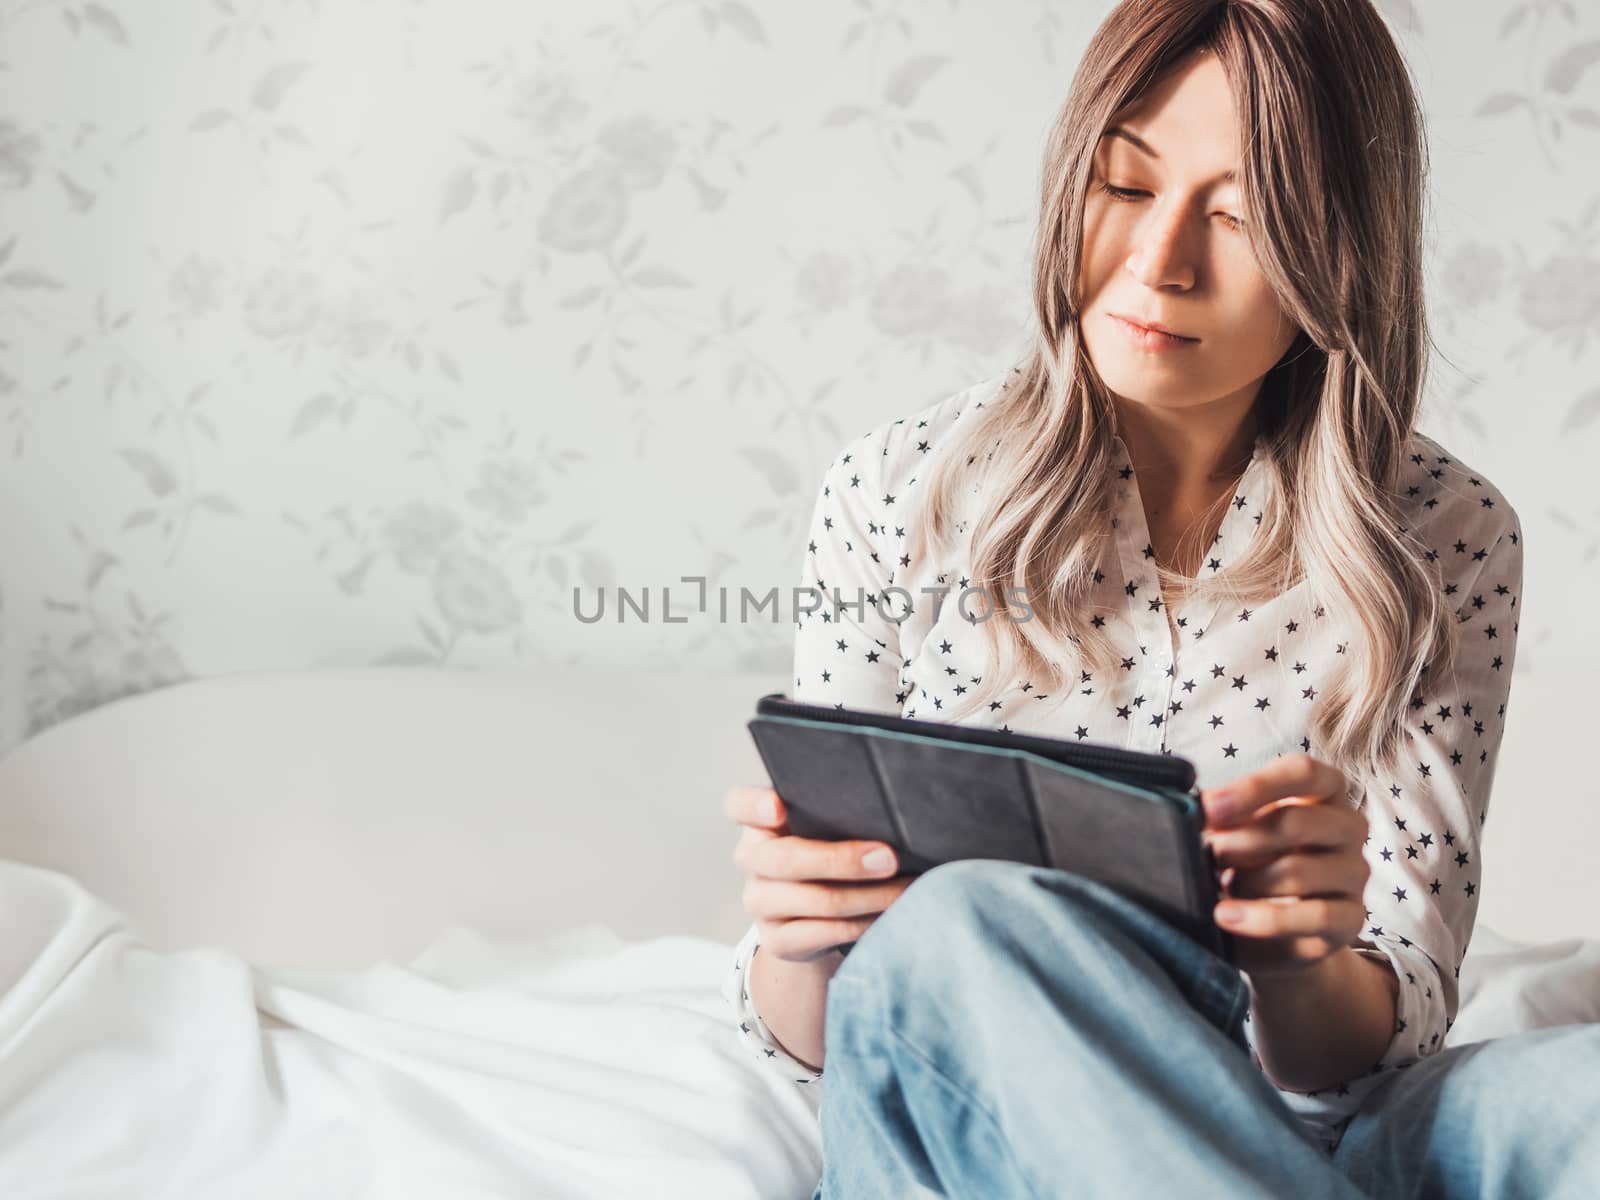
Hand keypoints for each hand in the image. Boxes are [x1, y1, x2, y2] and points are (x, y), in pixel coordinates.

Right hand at [724, 785, 912, 964]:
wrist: (809, 915)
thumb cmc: (824, 851)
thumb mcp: (818, 827)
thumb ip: (832, 812)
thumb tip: (888, 811)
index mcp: (757, 823)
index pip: (739, 806)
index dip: (755, 806)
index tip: (779, 807)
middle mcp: (751, 861)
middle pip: (787, 860)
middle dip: (844, 860)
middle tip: (889, 859)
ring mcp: (759, 903)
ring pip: (819, 900)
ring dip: (872, 896)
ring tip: (907, 888)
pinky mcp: (777, 940)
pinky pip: (827, 932)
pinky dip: (865, 923)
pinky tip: (890, 914)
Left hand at [1200, 753, 1369, 979]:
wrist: (1270, 928)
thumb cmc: (1251, 861)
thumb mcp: (1236, 830)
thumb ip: (1224, 814)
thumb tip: (1197, 808)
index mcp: (1323, 789)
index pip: (1301, 771)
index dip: (1253, 787)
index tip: (1208, 808)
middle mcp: (1348, 826)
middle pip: (1297, 822)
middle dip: (1240, 841)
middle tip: (1209, 856)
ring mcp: (1355, 872)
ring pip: (1299, 871)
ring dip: (1247, 882)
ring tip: (1223, 889)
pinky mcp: (1353, 917)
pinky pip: (1314, 916)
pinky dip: (1263, 919)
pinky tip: (1229, 917)